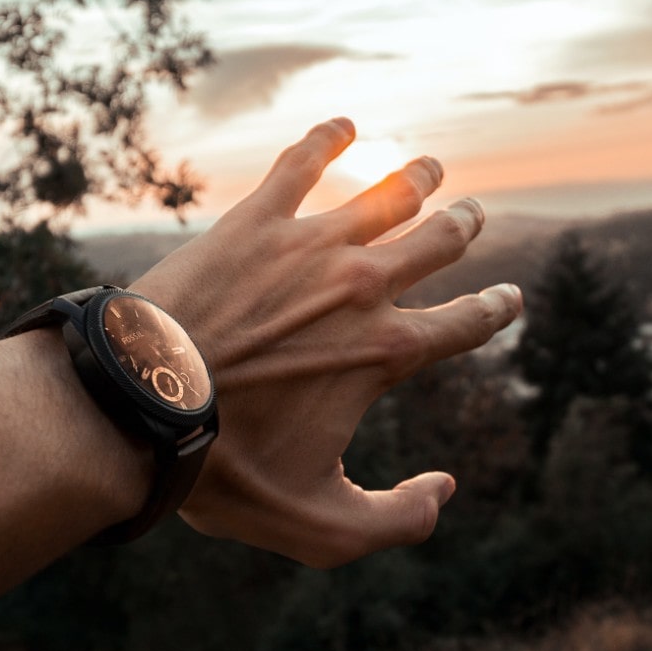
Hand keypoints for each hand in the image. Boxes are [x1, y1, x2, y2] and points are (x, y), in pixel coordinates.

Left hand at [131, 118, 521, 566]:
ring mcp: (309, 246)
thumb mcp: (320, 526)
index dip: (495, 312)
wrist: (142, 408)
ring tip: (433, 169)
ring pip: (384, 197)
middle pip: (436, 244)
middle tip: (474, 215)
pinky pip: (301, 165)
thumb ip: (397, 521)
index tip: (509, 300)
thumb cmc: (226, 472)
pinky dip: (327, 139)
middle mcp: (362, 288)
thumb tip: (444, 489)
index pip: (465, 324)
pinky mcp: (253, 220)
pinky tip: (342, 124)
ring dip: (417, 180)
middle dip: (463, 229)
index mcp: (386, 353)